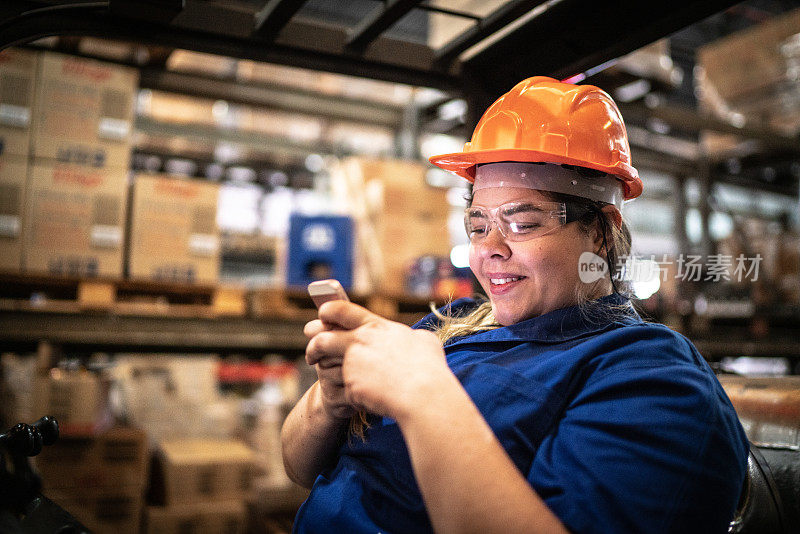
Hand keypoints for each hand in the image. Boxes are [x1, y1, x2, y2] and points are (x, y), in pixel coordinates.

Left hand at [306, 300, 449, 420]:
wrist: (422, 396)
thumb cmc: (429, 368)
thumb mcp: (424, 341)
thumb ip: (412, 337)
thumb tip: (414, 339)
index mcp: (376, 327)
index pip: (342, 310)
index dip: (329, 310)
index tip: (323, 314)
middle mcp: (359, 342)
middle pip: (324, 337)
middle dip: (314, 340)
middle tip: (311, 346)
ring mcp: (352, 365)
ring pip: (324, 360)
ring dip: (317, 360)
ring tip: (315, 365)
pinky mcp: (350, 387)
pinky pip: (345, 389)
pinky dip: (351, 392)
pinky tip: (358, 396)